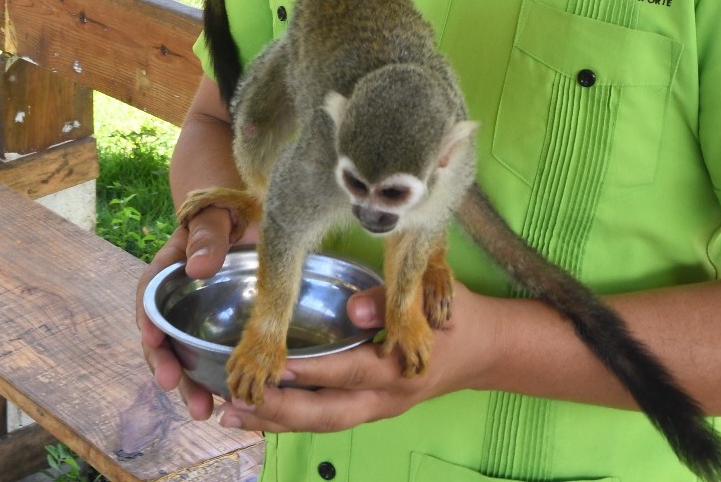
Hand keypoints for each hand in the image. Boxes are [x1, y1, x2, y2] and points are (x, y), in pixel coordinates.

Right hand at [136, 207, 243, 421]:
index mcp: (169, 270)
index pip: (149, 296)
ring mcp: (195, 319)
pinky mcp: (216, 332)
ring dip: (188, 384)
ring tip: (201, 410)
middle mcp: (176, 301)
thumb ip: (207, 236)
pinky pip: (208, 359)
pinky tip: (223, 401)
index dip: (147, 319)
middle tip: (171, 383)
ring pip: (184, 356)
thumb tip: (197, 267)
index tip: (150, 338)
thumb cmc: (224, 212)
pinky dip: (212, 380)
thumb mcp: (215, 216)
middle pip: (162, 337)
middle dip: (164, 364)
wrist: (245, 220)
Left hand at [218, 281, 500, 434]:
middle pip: (328, 414)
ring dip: (277, 421)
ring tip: (233, 414)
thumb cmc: (459, 314)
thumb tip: (356, 306)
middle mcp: (387, 398)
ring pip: (322, 424)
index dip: (315, 372)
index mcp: (403, 367)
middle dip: (281, 410)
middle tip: (239, 402)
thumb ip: (396, 298)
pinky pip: (326, 419)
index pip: (352, 372)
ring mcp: (379, 409)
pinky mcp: (370, 409)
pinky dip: (291, 418)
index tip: (278, 365)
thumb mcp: (439, 296)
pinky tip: (259, 413)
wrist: (487, 350)